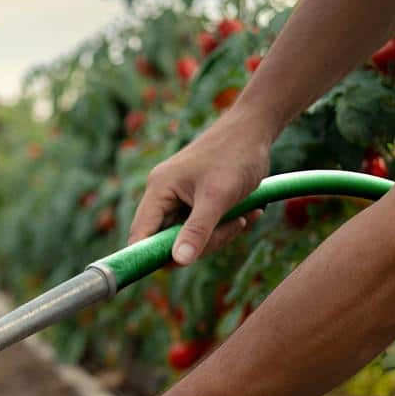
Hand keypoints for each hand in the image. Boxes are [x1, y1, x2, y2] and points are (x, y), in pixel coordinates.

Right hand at [128, 112, 272, 264]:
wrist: (254, 128)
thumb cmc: (235, 155)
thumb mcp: (218, 196)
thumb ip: (197, 230)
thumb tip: (179, 262)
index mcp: (158, 190)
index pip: (140, 234)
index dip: (149, 256)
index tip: (175, 267)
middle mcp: (163, 194)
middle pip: (168, 240)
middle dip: (202, 242)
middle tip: (233, 228)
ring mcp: (179, 197)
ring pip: (189, 235)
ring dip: (219, 233)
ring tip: (244, 217)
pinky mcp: (195, 199)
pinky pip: (203, 225)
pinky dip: (224, 225)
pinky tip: (246, 212)